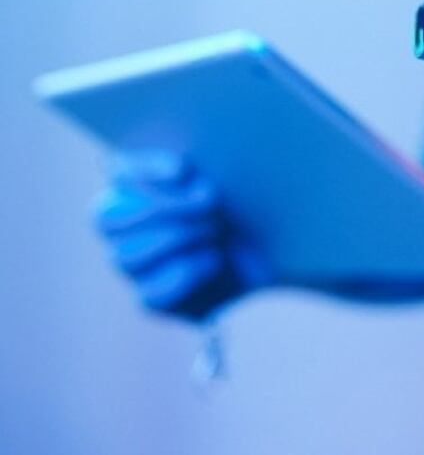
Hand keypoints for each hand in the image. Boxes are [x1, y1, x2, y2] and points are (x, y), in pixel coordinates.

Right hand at [92, 151, 271, 319]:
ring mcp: (134, 266)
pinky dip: (186, 274)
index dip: (142, 169)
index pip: (116, 171)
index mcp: (138, 185)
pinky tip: (215, 260)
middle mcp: (125, 227)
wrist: (274, 253)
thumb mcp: (232, 178)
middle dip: (161, 207)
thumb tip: (181, 172)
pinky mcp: (152, 299)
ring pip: (124, 256)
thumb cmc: (248, 205)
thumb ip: (202, 168)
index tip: (182, 169)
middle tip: (210, 202)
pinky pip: (150, 294)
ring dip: (176, 238)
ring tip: (216, 229)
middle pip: (106, 217)